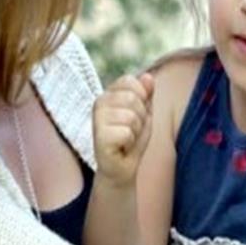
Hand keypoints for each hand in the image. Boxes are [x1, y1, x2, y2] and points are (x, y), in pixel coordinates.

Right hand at [92, 72, 153, 187]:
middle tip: (132, 130)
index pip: (131, 81)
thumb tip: (148, 77)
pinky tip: (121, 147)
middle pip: (133, 98)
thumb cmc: (132, 139)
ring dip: (136, 131)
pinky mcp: (98, 136)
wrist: (122, 168)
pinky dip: (130, 142)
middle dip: (141, 117)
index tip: (136, 114)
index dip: (142, 98)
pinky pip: (127, 132)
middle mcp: (99, 102)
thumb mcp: (145, 113)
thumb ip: (147, 94)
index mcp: (109, 93)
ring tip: (126, 138)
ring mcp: (97, 119)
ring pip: (131, 116)